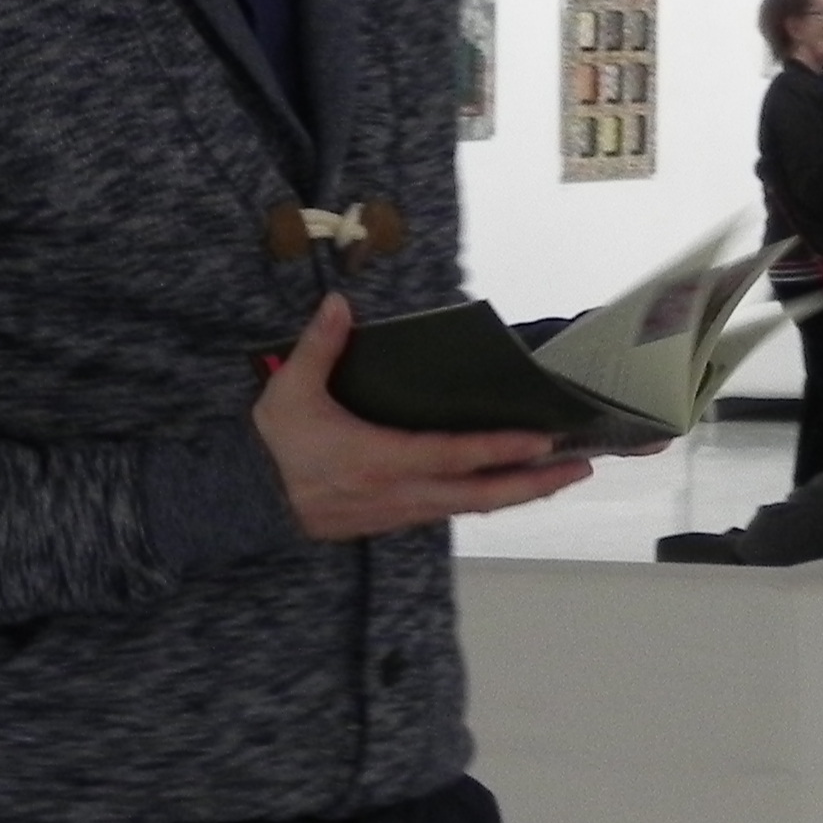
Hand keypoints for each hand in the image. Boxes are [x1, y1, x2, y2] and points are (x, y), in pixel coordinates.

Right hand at [253, 294, 590, 540]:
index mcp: (381, 459)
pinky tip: (505, 488)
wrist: (241, 503)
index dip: (502, 449)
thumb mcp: (290, 391)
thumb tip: (340, 302)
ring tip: (557, 477)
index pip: (456, 456)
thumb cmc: (270, 447)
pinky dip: (483, 500)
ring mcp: (399, 511)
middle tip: (581, 467)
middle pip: (481, 496)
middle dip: (535, 484)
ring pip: (469, 508)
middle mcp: (400, 492)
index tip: (544, 439)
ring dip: (516, 494)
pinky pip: (449, 511)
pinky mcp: (392, 519)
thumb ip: (319, 346)